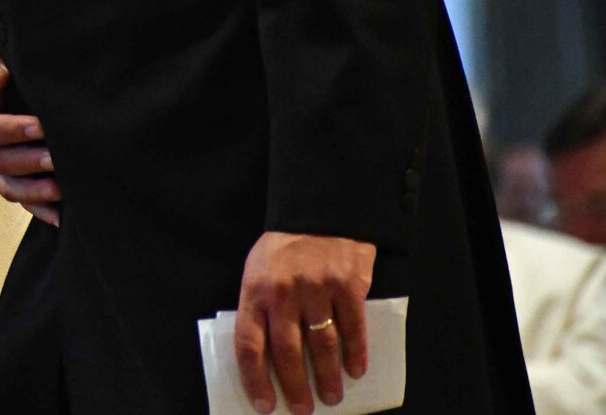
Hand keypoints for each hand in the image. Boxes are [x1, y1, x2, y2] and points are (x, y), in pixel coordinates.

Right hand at [0, 42, 59, 224]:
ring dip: (35, 191)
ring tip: (61, 189)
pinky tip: (61, 218)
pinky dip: (40, 211)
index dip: (14, 130)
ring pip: (10, 188)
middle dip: (30, 162)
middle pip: (1, 163)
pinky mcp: (11, 181)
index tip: (41, 126)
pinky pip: (23, 202)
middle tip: (57, 158)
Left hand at [233, 231, 375, 414]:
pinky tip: (355, 370)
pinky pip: (353, 328)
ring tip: (332, 397)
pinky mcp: (347, 285)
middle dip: (295, 387)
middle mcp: (283, 293)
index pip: (249, 345)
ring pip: (322, 345)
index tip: (265, 405)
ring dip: (328, 377)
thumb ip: (260, 308)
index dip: (255, 380)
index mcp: (255, 291)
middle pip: (288, 353)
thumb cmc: (285, 248)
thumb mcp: (258, 270)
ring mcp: (316, 289)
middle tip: (303, 410)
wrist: (321, 211)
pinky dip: (355, 353)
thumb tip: (265, 358)